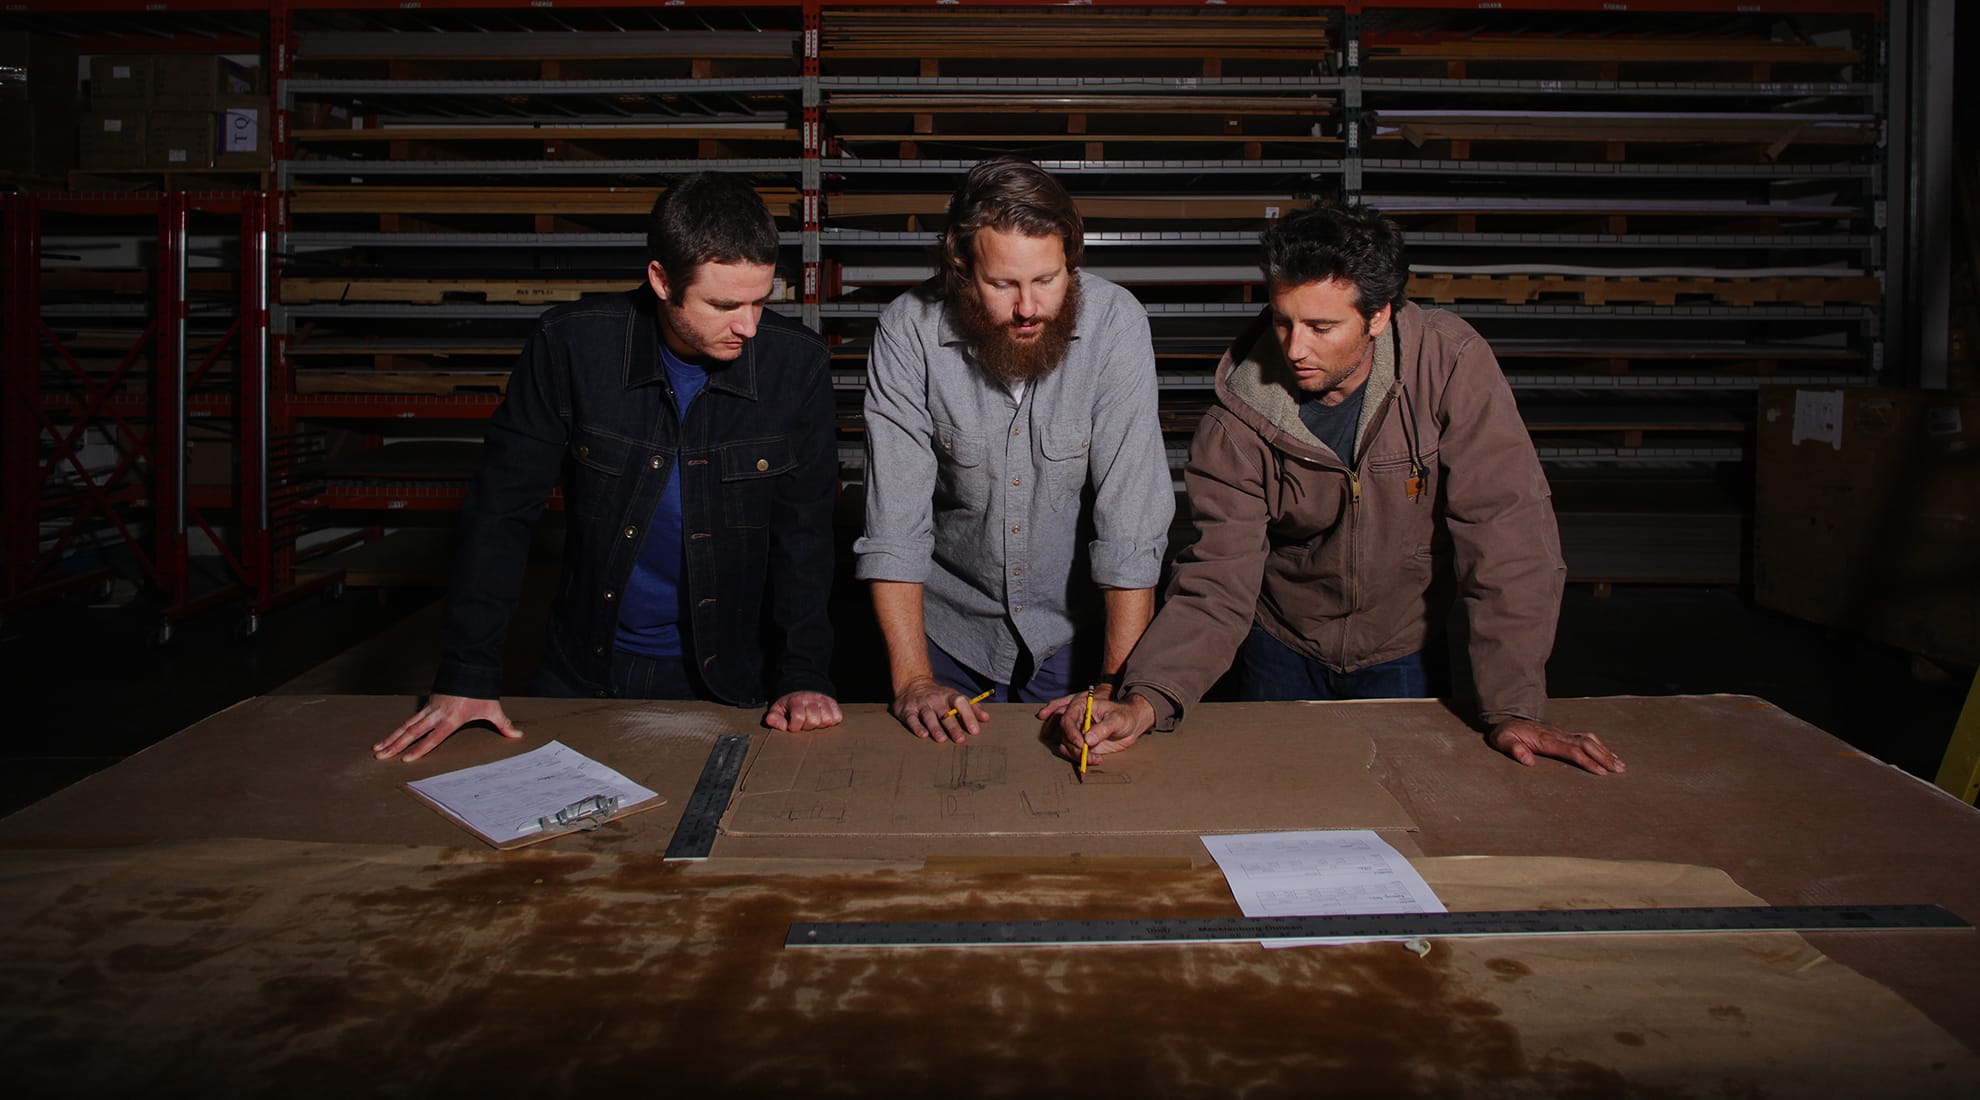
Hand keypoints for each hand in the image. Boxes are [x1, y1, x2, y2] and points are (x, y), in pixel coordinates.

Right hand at [373, 694, 521, 762]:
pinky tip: (386, 739)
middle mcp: (436, 715)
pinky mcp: (426, 705)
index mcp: (451, 718)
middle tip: (380, 757)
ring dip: (391, 739)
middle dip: (395, 745)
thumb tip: (518, 735)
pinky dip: (397, 730)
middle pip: (412, 732)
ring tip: (377, 750)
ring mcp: (429, 709)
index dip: (420, 749)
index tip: (406, 759)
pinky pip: (409, 720)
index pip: (433, 737)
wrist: (469, 668)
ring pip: (406, 726)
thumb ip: (503, 724)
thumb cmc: (480, 691)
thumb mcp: (492, 708)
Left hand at [765, 691, 842, 731]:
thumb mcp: (778, 709)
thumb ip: (774, 717)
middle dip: (808, 726)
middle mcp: (811, 699)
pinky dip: (831, 721)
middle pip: (814, 720)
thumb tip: (771, 721)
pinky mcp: (833, 703)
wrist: (803, 691)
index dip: (795, 726)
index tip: (792, 726)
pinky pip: (838, 717)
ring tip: (813, 721)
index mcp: (796, 700)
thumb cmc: (790, 705)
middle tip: (804, 723)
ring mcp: (823, 701)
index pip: (799, 717)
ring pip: (827, 719)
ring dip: (820, 724)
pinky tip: (823, 719)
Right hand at [891, 677, 989, 742]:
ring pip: (928, 716)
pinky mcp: (907, 710)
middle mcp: (935, 699)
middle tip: (960, 740)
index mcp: (949, 696)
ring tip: (941, 739)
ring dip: (935, 728)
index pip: (961, 703)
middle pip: (945, 713)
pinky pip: (912, 719)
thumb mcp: (955, 698)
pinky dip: (916, 727)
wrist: (912, 684)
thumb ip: (972, 708)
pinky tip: (923, 735)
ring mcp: (921, 704)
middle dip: (953, 727)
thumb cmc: (939, 696)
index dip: (968, 716)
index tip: (975, 731)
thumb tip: (986, 719)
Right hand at [1039, 692, 1154, 761]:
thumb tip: (1088, 740)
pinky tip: (1097, 759)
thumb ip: (1103, 728)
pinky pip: (1073, 753)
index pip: (1067, 718)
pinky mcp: (1082, 744)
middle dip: (1073, 747)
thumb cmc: (1125, 716)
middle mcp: (1076, 720)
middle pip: (1063, 734)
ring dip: (1077, 755)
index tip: (1081, 744)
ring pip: (1066, 745)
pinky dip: (1081, 759)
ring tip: (1094, 758)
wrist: (1132, 725)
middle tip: (1087, 754)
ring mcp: (1078, 732)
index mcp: (1081, 707)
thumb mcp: (1117, 720)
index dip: (1071, 732)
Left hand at [1488, 718, 1624, 775]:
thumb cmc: (1505, 734)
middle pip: (1586, 744)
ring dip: (1605, 751)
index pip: (1571, 750)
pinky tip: (1609, 754)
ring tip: (1620, 765)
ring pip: (1589, 739)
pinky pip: (1586, 738)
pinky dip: (1600, 746)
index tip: (1600, 772)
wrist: (1507, 721)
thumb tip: (1528, 760)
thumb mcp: (1503, 741)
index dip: (1586, 760)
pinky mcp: (1564, 734)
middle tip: (1619, 770)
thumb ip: (1514, 749)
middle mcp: (1558, 735)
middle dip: (1603, 757)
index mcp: (1545, 739)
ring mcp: (1562, 733)